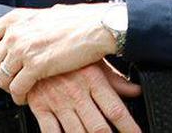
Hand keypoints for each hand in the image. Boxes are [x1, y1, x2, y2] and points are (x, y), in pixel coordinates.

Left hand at [0, 3, 116, 103]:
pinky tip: (26, 96)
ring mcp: (24, 49)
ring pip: (1, 78)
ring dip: (8, 88)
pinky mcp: (36, 66)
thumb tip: (25, 29)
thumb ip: (29, 23)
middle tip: (6, 82)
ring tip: (19, 90)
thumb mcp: (45, 14)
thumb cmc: (78, 21)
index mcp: (16, 18)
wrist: (97, 27)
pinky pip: (17, 88)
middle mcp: (15, 33)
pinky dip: (19, 96)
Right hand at [26, 61, 141, 132]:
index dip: (129, 128)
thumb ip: (116, 81)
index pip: (116, 110)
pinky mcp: (40, 107)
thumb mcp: (94, 63)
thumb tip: (137, 91)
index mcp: (94, 80)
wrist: (34, 47)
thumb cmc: (69, 57)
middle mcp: (77, 92)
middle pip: (98, 128)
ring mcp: (58, 101)